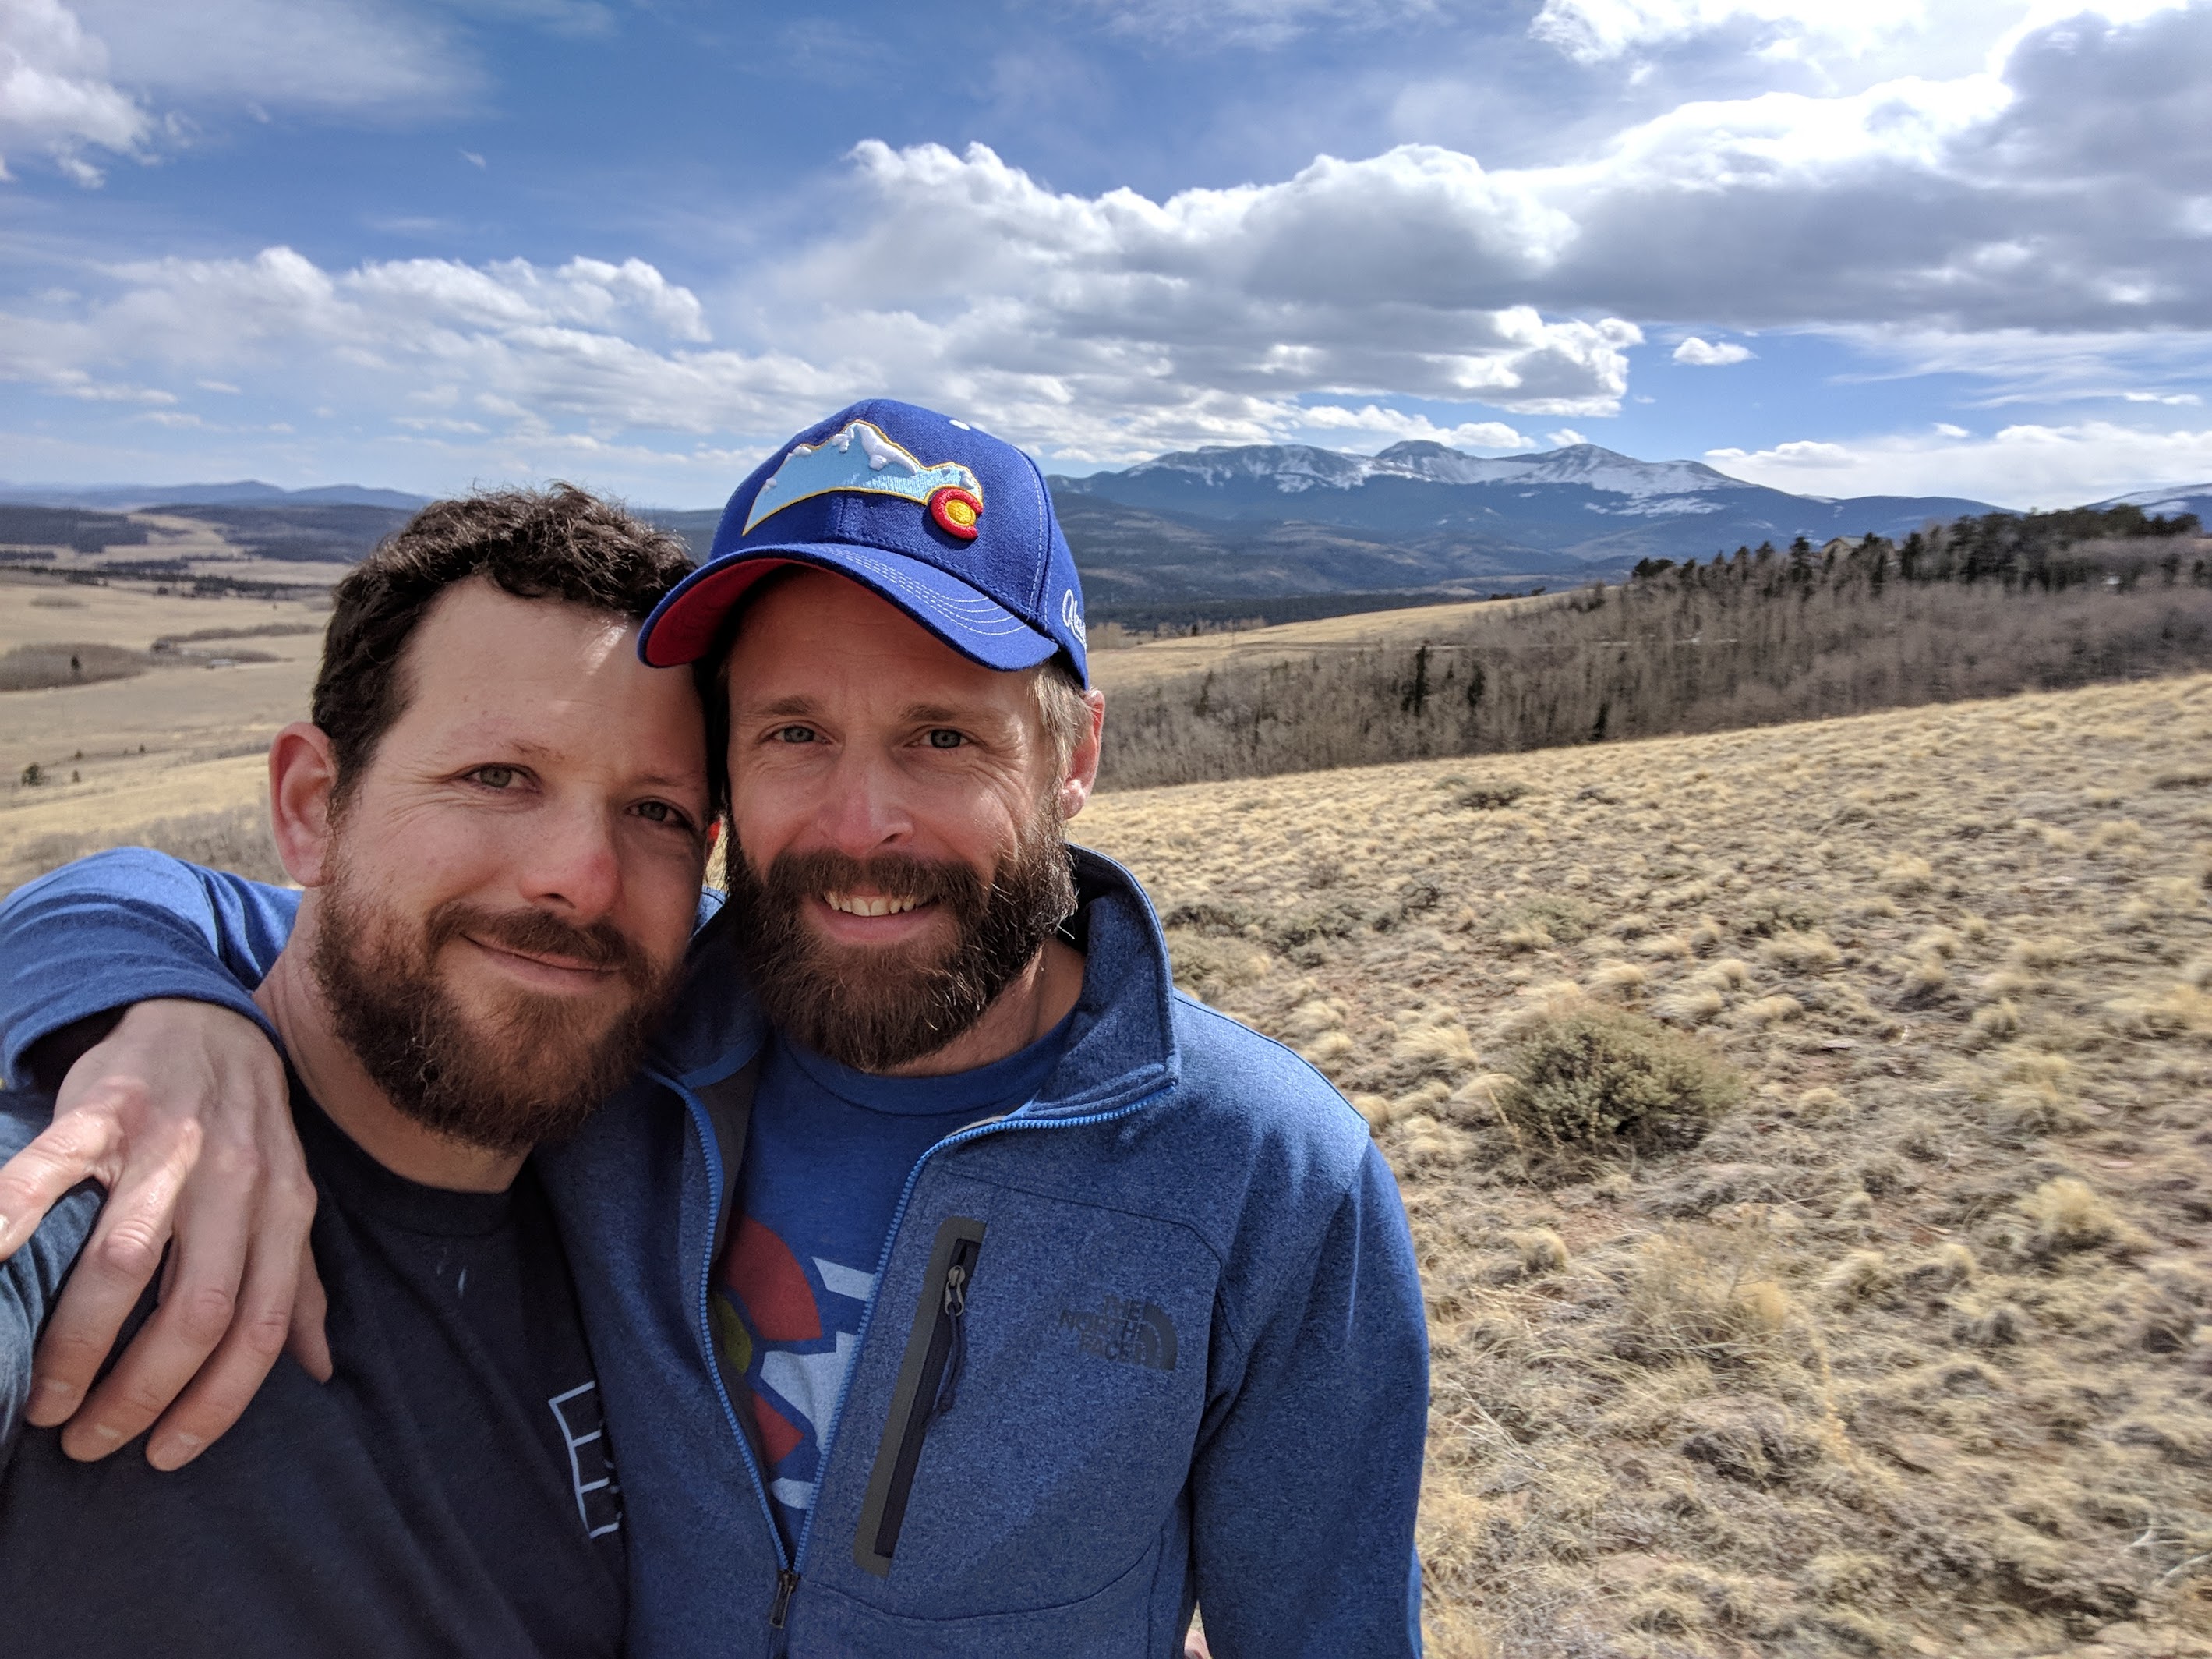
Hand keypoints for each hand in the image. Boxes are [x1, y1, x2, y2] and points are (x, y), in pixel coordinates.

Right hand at [0, 999, 328, 1467]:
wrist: (205, 1021)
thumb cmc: (244, 1133)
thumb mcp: (289, 1201)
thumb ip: (299, 1282)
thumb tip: (320, 1371)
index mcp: (283, 1209)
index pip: (258, 1327)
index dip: (215, 1403)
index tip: (164, 1456)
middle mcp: (234, 1179)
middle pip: (195, 1308)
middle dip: (140, 1390)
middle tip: (88, 1439)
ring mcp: (166, 1144)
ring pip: (126, 1261)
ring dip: (80, 1344)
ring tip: (44, 1399)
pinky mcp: (102, 1112)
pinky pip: (49, 1173)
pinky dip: (10, 1222)